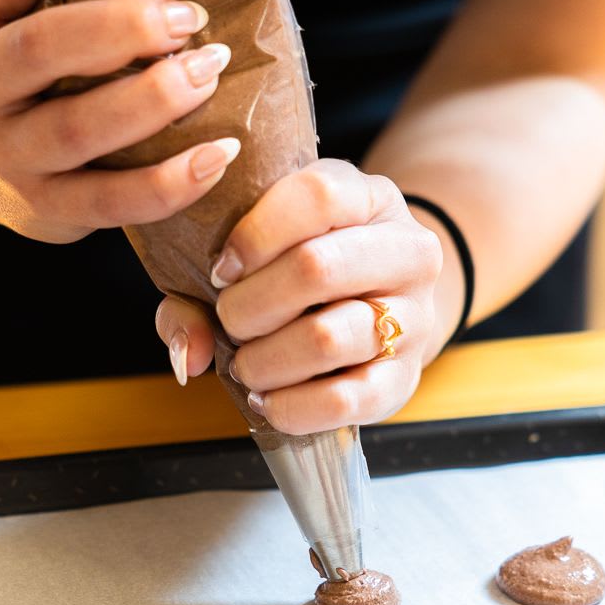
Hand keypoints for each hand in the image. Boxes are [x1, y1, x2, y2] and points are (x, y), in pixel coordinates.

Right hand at [0, 0, 239, 243]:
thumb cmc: (41, 69)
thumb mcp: (33, 13)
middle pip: (37, 46)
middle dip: (124, 28)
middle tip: (190, 21)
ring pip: (74, 128)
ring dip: (152, 99)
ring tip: (210, 73)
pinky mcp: (39, 206)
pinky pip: (108, 201)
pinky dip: (168, 182)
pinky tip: (217, 156)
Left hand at [155, 160, 445, 434]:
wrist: (383, 304)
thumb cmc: (305, 266)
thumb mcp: (264, 246)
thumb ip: (198, 287)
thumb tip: (189, 352)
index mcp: (369, 198)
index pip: (316, 197)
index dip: (253, 236)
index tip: (221, 270)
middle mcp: (407, 252)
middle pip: (316, 268)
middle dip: (249, 305)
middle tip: (231, 321)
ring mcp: (414, 318)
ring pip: (326, 338)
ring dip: (264, 360)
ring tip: (246, 363)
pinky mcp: (404, 380)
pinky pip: (343, 401)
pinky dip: (290, 407)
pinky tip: (267, 398)